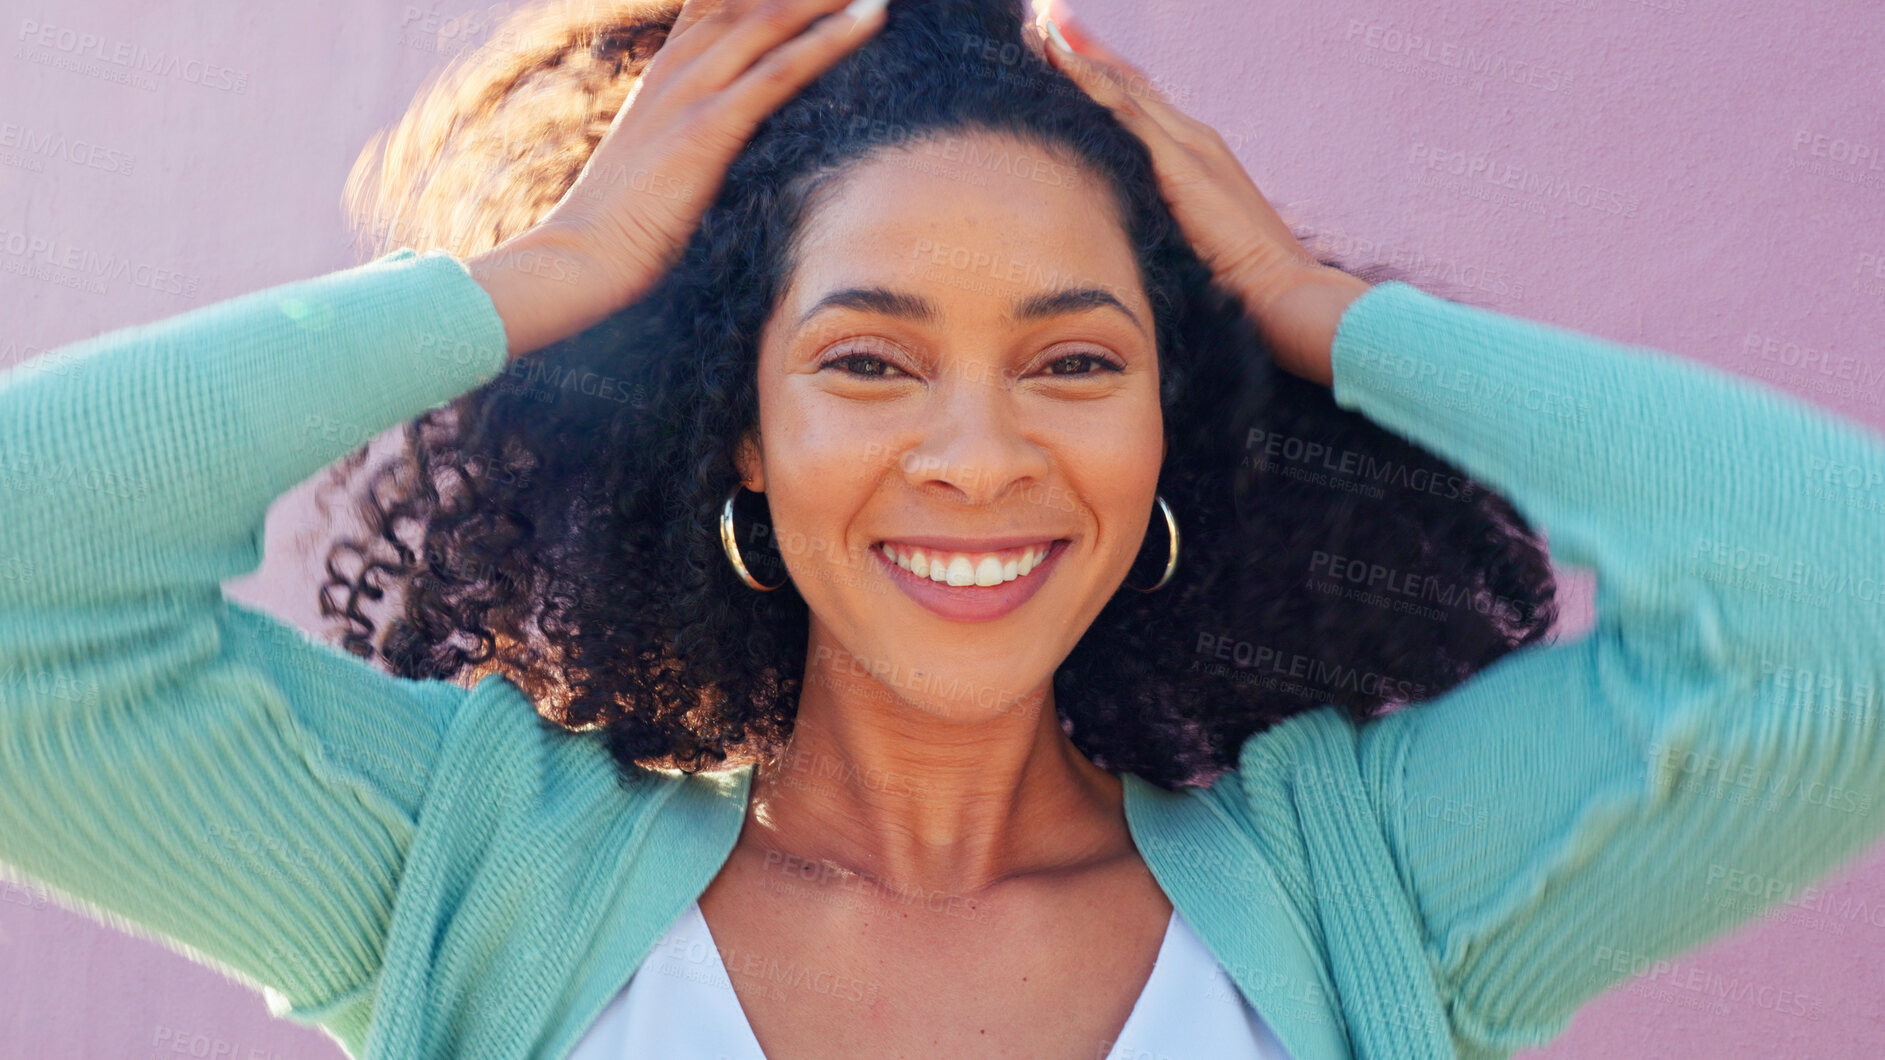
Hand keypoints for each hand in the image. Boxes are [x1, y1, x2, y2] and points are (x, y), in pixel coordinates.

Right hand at [470, 0, 890, 357]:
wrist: (582, 257)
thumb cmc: (623, 222)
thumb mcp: (660, 157)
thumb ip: (694, 128)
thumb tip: (731, 139)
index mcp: (667, 67)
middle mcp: (679, 65)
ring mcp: (691, 92)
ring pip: (770, 19)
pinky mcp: (707, 128)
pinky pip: (780, 71)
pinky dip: (830, 40)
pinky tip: (871, 18)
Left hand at [1036, 5, 1369, 385]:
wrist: (1284, 291)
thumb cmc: (1242, 284)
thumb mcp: (1192, 246)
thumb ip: (1165, 229)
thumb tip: (1130, 239)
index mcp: (1195, 157)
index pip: (1140, 105)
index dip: (1102, 77)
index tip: (1062, 53)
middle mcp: (1193, 139)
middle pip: (1129, 84)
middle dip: (1084, 52)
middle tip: (1042, 23)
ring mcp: (1190, 147)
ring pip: (1125, 88)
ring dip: (1080, 57)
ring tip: (1041, 29)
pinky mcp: (1182, 164)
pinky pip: (1128, 112)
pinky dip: (1092, 83)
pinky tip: (1062, 62)